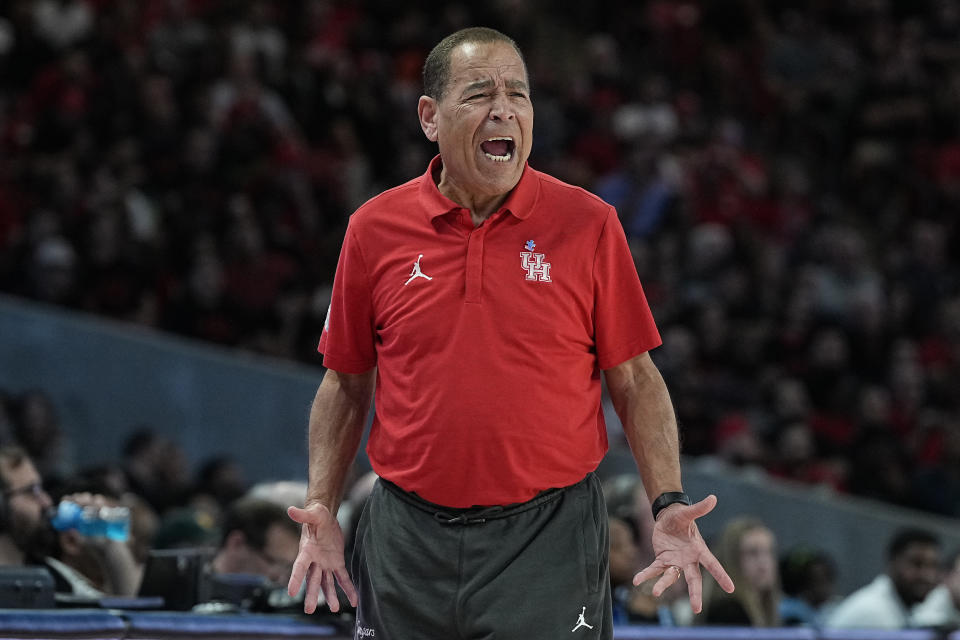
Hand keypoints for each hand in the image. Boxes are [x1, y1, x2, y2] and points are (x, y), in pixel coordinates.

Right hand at [286, 503, 356, 613]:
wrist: (325, 519)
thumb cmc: (317, 515)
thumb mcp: (314, 513)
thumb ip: (304, 515)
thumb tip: (290, 510)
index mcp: (306, 551)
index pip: (299, 567)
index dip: (295, 579)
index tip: (291, 593)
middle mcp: (314, 561)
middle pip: (312, 580)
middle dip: (311, 595)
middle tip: (309, 610)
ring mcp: (325, 564)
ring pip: (327, 583)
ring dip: (330, 596)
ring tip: (334, 608)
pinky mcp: (336, 563)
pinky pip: (342, 578)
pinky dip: (348, 589)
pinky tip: (354, 601)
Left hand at [632, 494, 733, 613]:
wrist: (668, 518)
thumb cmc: (681, 516)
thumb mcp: (688, 512)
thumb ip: (699, 508)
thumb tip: (713, 498)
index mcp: (699, 550)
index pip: (712, 564)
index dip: (721, 575)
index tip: (731, 588)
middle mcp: (688, 560)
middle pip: (693, 579)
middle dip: (695, 593)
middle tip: (697, 609)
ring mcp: (675, 562)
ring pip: (671, 577)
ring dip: (663, 585)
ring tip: (655, 593)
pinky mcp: (662, 560)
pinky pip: (654, 570)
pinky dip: (646, 575)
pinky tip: (637, 581)